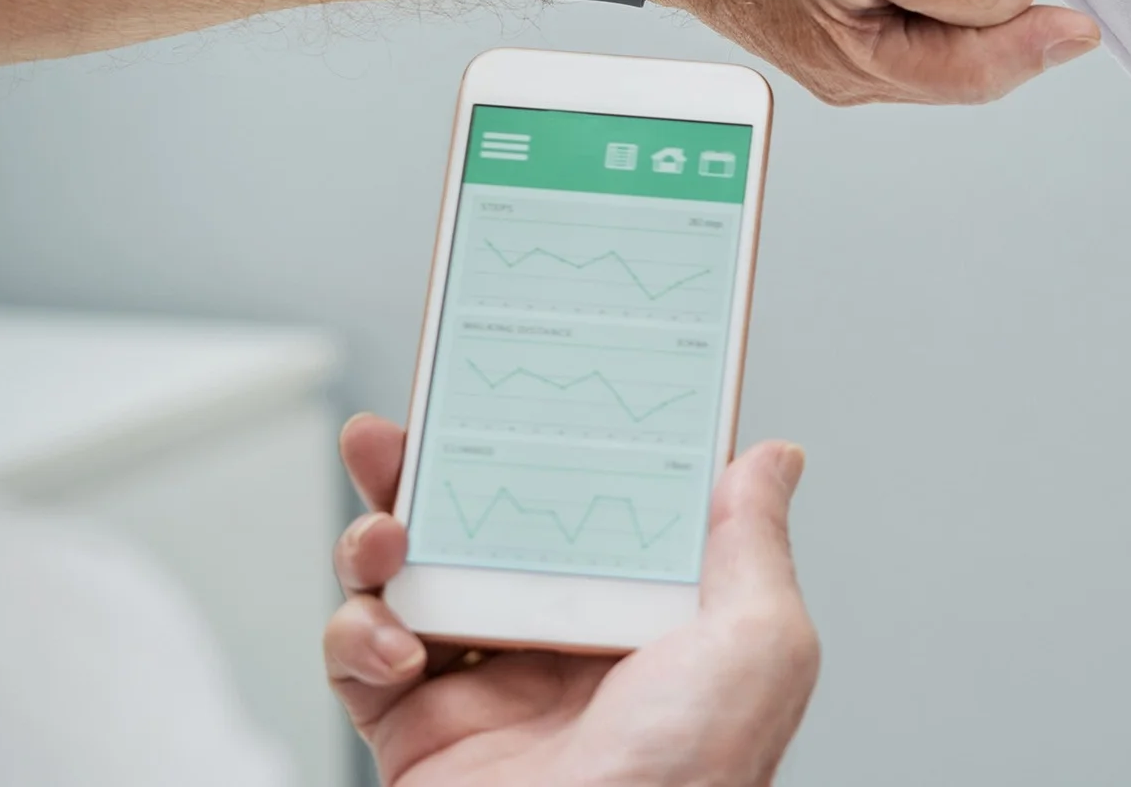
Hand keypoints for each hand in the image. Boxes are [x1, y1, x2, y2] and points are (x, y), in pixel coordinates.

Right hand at [324, 415, 819, 786]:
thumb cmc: (694, 779)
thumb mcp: (759, 642)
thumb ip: (750, 541)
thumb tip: (772, 456)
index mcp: (639, 612)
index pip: (583, 503)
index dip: (546, 444)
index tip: (514, 384)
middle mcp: (558, 643)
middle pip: (476, 527)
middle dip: (427, 473)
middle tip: (395, 434)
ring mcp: (483, 688)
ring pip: (404, 580)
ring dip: (375, 541)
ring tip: (384, 537)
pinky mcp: (415, 734)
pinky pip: (359, 659)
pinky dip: (358, 637)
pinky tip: (394, 646)